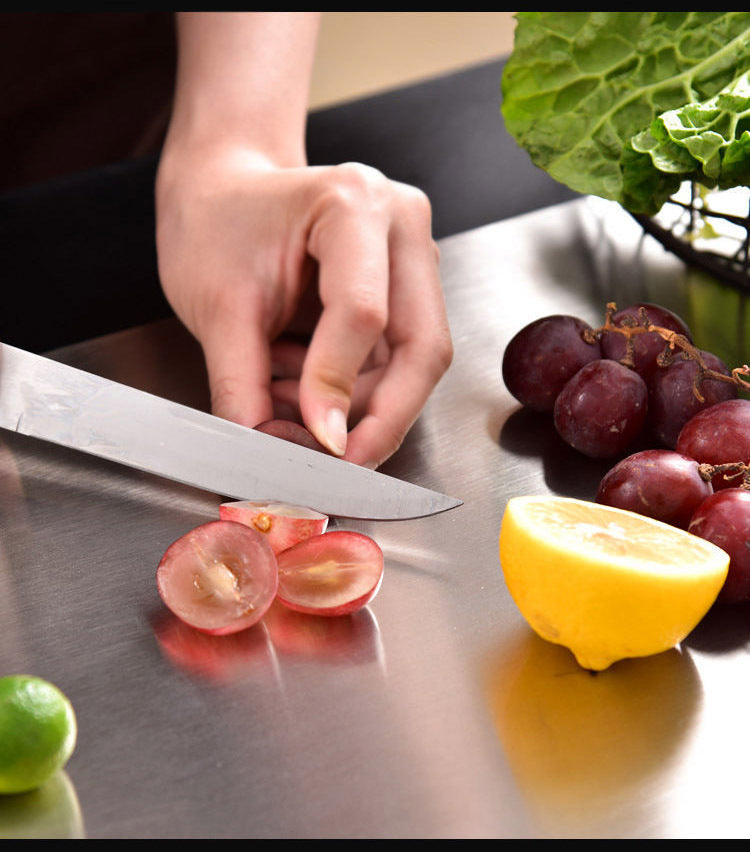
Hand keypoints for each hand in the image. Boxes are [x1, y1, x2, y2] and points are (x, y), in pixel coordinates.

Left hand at [155, 149, 452, 467]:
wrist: (223, 191)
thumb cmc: (215, 224)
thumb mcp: (218, 307)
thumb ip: (244, 385)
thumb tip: (266, 455)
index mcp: (353, 203)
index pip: (364, 313)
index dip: (337, 388)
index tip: (314, 445)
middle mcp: (400, 225)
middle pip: (421, 346)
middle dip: (382, 419)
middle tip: (338, 467)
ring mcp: (410, 257)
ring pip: (415, 362)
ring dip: (360, 409)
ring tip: (288, 414)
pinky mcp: (405, 288)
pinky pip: (397, 359)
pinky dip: (354, 392)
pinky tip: (303, 392)